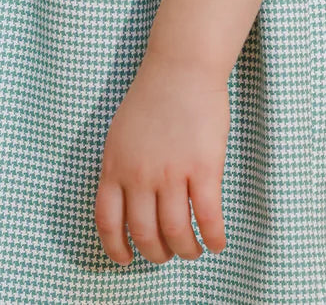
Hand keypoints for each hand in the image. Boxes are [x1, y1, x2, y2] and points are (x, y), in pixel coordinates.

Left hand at [94, 48, 229, 266]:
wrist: (181, 67)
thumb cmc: (153, 96)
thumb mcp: (120, 134)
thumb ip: (119, 169)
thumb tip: (124, 206)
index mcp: (114, 165)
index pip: (107, 222)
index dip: (116, 249)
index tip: (126, 259)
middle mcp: (139, 175)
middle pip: (145, 234)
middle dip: (157, 254)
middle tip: (167, 253)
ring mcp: (171, 172)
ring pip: (176, 233)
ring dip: (186, 251)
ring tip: (193, 251)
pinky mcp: (203, 168)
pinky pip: (208, 218)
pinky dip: (213, 238)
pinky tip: (217, 243)